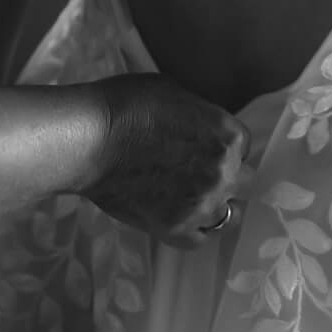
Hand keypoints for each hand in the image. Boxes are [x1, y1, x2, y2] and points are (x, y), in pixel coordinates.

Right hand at [84, 74, 250, 245]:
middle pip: (242, 182)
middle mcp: (223, 173)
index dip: (220, 146)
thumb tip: (199, 128)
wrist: (89, 139)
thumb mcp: (173, 92)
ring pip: (226, 215)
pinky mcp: (176, 229)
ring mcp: (202, 205)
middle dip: (222, 176)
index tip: (200, 146)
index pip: (241, 146)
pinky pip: (199, 239)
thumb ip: (199, 116)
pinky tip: (174, 216)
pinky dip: (190, 230)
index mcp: (227, 135)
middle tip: (192, 171)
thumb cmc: (124, 104)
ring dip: (210, 206)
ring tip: (185, 198)